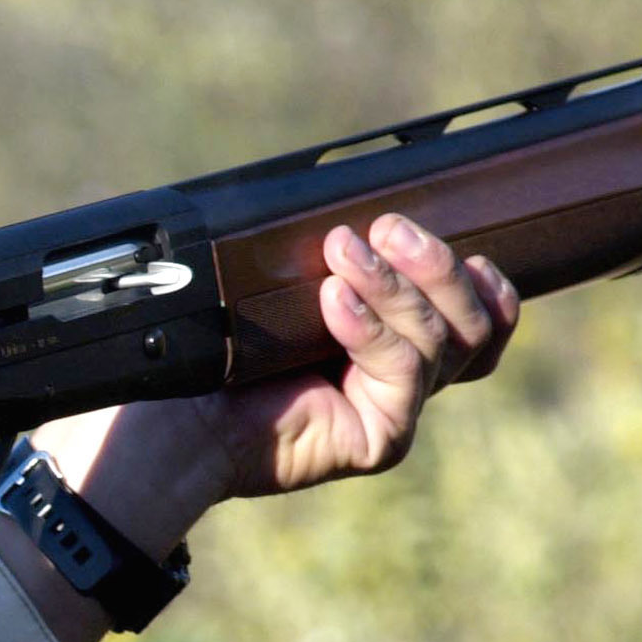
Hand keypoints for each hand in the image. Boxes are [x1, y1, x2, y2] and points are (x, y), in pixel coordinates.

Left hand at [0, 215, 518, 641]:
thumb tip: (350, 201)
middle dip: (436, 266)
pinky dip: (372, 329)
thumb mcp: (271, 284)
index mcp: (385, 338)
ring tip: (342, 253)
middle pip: (474, 325)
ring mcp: (391, 411)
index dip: (480, 280)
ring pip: (446, 343)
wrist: (161, 417)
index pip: (471, 314)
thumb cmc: (206, 348)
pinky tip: (332, 302)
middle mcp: (398, 378)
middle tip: (385, 227)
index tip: (464, 237)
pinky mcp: (375, 440)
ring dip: (399, 286)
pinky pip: (403, 376)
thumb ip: (324, 253)